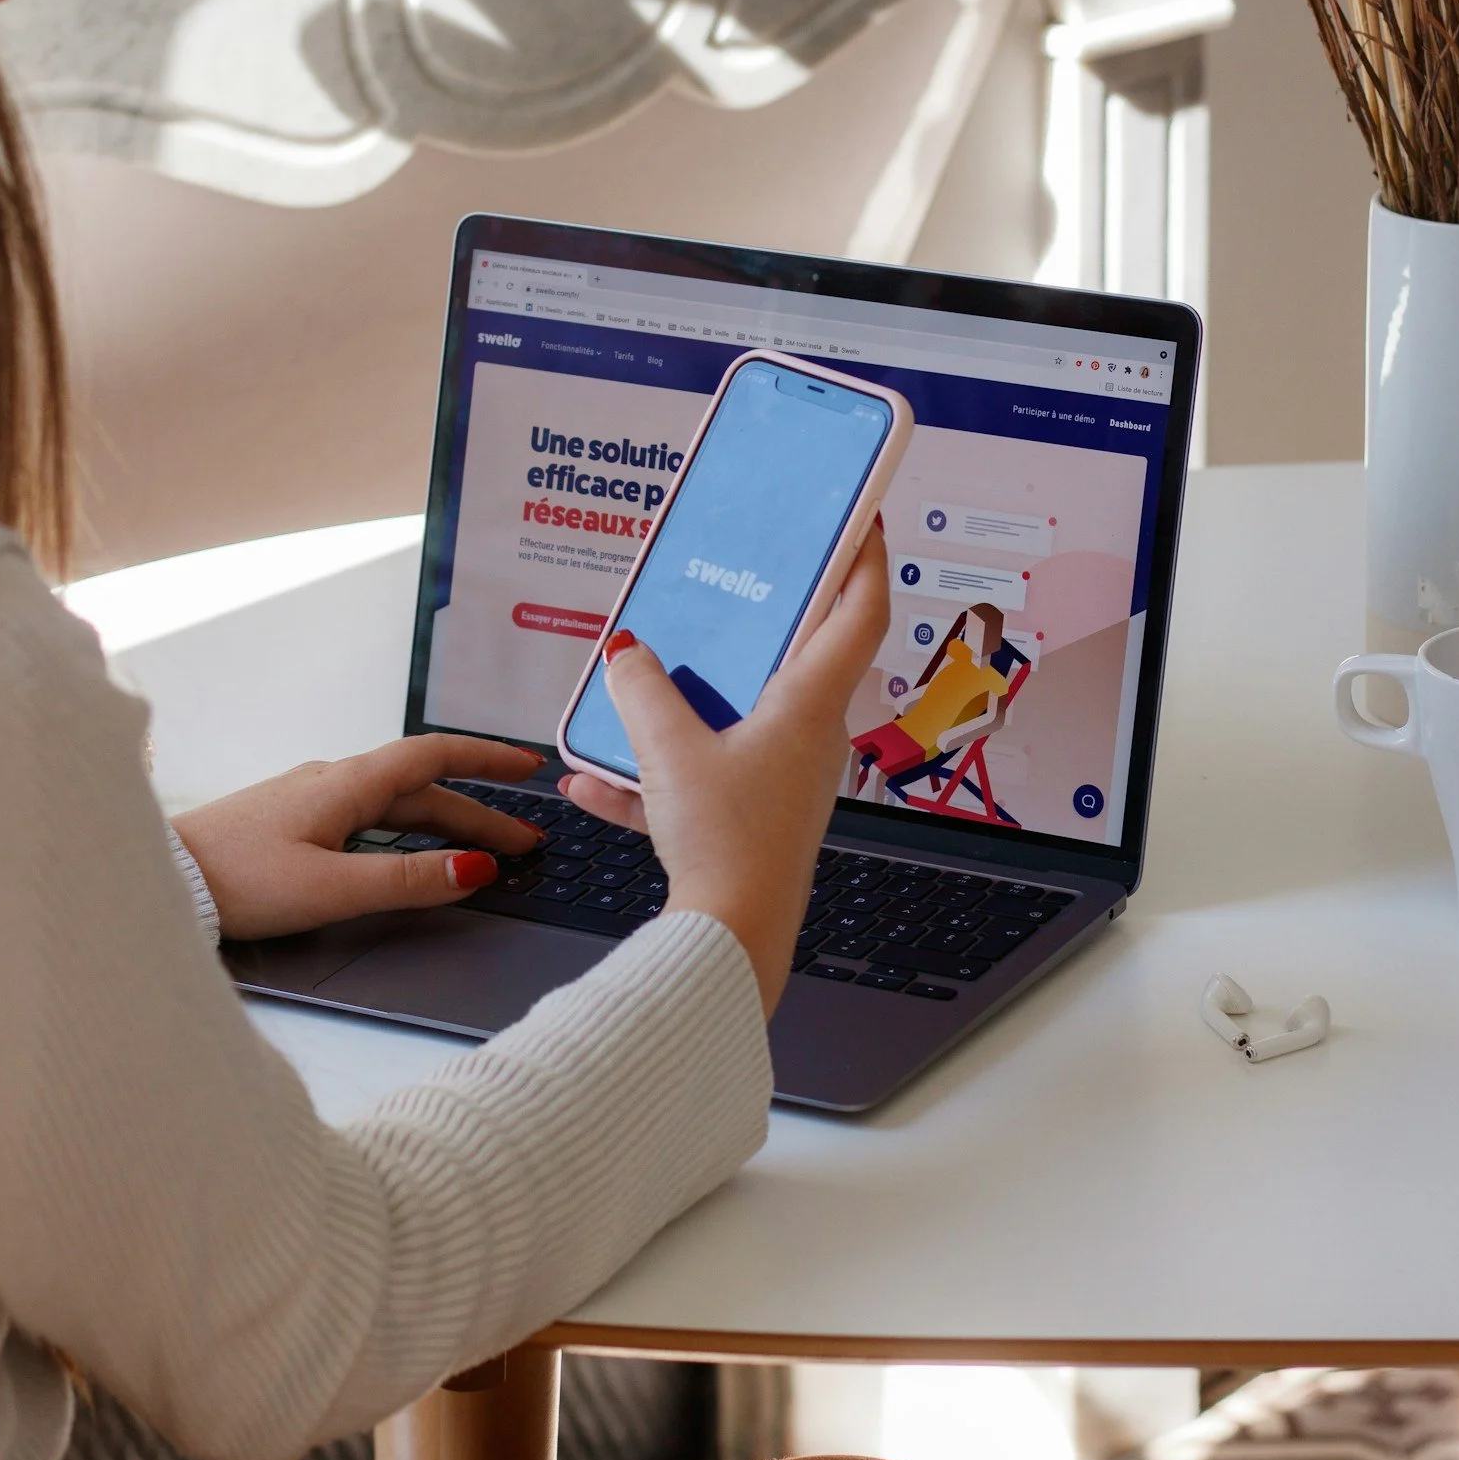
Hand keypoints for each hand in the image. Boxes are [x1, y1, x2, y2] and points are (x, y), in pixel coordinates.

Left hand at [172, 737, 543, 939]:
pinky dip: (405, 829)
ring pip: (393, 803)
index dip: (485, 760)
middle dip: (477, 811)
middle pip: (420, 788)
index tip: (529, 769)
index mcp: (347, 785)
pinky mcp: (289, 822)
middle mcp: (331, 782)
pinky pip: (367, 815)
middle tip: (524, 841)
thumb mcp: (331, 888)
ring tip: (482, 849)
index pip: (433, 758)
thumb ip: (406, 879)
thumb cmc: (235, 882)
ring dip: (443, 821)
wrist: (158, 878)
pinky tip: (407, 847)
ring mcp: (308, 799)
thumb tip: (475, 870)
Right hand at [560, 532, 889, 1014]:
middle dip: (762, 619)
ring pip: (738, 718)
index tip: (862, 515)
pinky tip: (593, 782)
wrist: (729, 944)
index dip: (865, 558)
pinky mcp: (753, 817)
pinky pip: (703, 776)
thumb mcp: (671, 754)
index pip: (859, 613)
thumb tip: (627, 653)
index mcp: (809, 705)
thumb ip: (643, 693)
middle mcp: (809, 736)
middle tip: (741, 577)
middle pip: (796, 657)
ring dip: (687, 703)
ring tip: (637, 681)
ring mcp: (783, 778)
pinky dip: (654, 776)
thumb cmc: (726, 845)